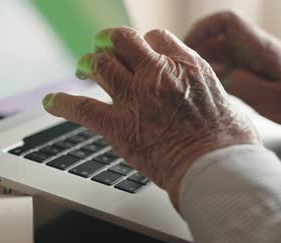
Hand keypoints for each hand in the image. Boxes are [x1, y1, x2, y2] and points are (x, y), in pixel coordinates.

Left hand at [43, 27, 259, 208]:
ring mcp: (136, 97)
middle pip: (122, 40)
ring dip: (87, 64)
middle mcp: (158, 73)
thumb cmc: (229, 143)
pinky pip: (80, 107)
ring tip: (82, 68)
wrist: (217, 168)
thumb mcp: (228, 104)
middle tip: (103, 48)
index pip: (156, 37)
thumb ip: (211, 95)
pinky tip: (51, 103)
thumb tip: (214, 104)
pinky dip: (61, 103)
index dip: (145, 43)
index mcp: (186, 65)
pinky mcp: (119, 125)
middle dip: (109, 41)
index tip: (141, 52)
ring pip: (99, 64)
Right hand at [185, 11, 280, 141]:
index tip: (186, 44)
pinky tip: (209, 90)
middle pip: (220, 37)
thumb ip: (241, 84)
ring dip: (205, 62)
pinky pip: (232, 68)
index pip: (227, 22)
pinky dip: (217, 74)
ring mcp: (258, 62)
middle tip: (180, 68)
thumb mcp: (272, 98)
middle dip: (198, 48)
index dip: (203, 28)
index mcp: (262, 49)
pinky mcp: (260, 75)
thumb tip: (217, 76)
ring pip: (224, 53)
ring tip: (189, 81)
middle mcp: (258, 50)